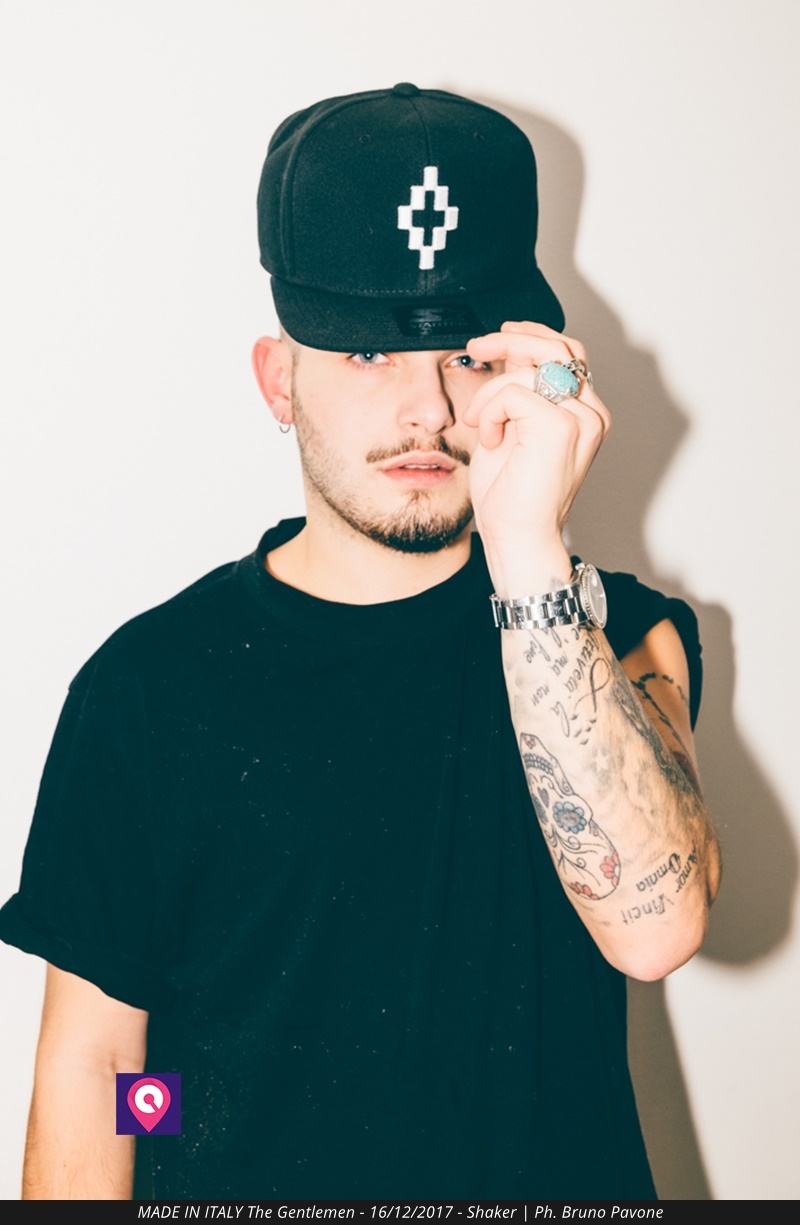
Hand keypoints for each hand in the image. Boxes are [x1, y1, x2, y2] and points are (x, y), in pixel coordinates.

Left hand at [462, 320, 611, 560]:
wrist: (516, 536)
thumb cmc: (511, 492)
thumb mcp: (511, 424)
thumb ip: (518, 388)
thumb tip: (507, 348)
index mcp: (585, 412)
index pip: (568, 352)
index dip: (532, 335)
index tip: (497, 337)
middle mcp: (592, 413)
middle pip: (558, 347)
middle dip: (512, 338)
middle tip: (477, 346)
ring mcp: (582, 418)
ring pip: (529, 369)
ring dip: (491, 393)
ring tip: (482, 425)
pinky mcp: (560, 427)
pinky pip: (514, 391)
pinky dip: (491, 411)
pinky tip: (490, 438)